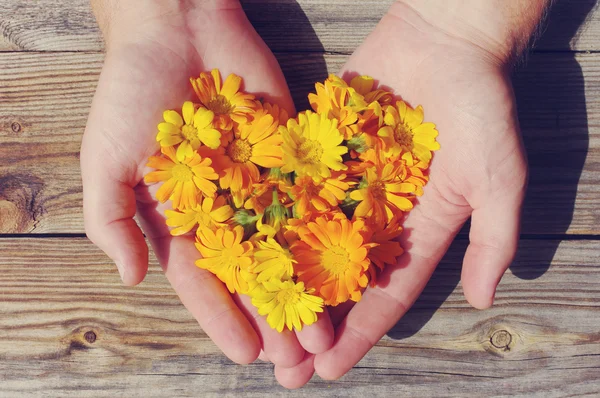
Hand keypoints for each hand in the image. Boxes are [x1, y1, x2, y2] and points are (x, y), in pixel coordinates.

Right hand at [81, 0, 331, 370]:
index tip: (247, 354)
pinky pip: (311, 199)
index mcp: (183, 219)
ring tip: (326, 331)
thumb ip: (111, 220)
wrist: (177, 27)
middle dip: (272, 316)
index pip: (204, 281)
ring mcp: (262, 184)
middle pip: (253, 273)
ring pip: (288, 247)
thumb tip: (130, 279)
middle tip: (297, 360)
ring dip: (304, 289)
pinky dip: (325, 234)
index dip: (223, 318)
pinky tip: (346, 268)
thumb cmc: (131, 92)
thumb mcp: (105, 159)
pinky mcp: (292, 156)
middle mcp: (227, 210)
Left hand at [278, 0, 542, 383]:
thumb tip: (482, 300)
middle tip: (281, 370)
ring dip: (281, 282)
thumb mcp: (498, 175)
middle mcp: (376, 214)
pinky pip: (291, 189)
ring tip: (251, 321)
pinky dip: (267, 220)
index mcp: (418, 229)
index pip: (384, 294)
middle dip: (312, 324)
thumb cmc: (480, 104)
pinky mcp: (321, 150)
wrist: (446, 37)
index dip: (359, 334)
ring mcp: (345, 183)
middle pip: (338, 280)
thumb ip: (493, 237)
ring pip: (306, 242)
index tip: (327, 370)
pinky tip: (237, 250)